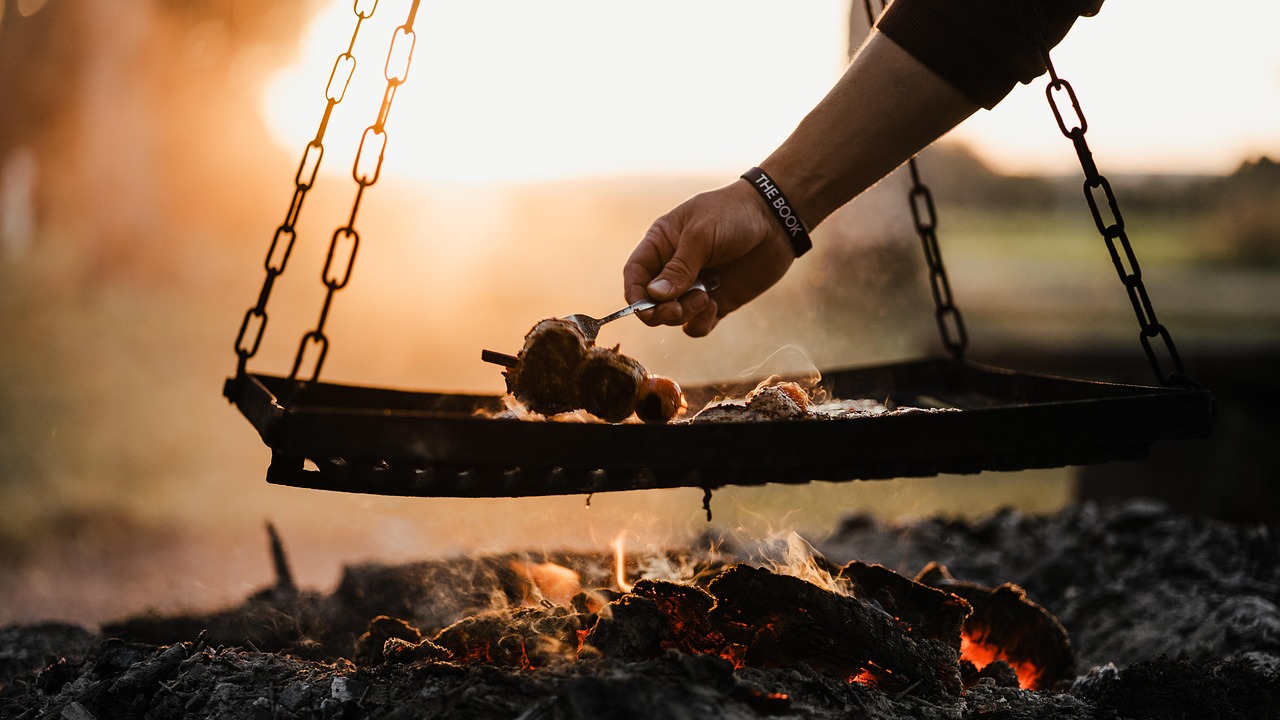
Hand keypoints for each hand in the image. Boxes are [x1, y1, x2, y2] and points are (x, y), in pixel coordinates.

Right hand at [623, 179, 795, 336]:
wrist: (776, 220)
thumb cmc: (733, 215)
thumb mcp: (701, 235)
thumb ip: (678, 267)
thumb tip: (653, 296)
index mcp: (661, 244)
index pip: (635, 274)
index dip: (634, 294)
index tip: (643, 309)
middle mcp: (674, 268)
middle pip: (651, 303)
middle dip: (660, 311)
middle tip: (677, 309)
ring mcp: (695, 287)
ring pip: (673, 317)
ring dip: (684, 315)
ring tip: (706, 298)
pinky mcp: (716, 302)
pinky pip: (697, 325)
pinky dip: (701, 323)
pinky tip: (715, 305)